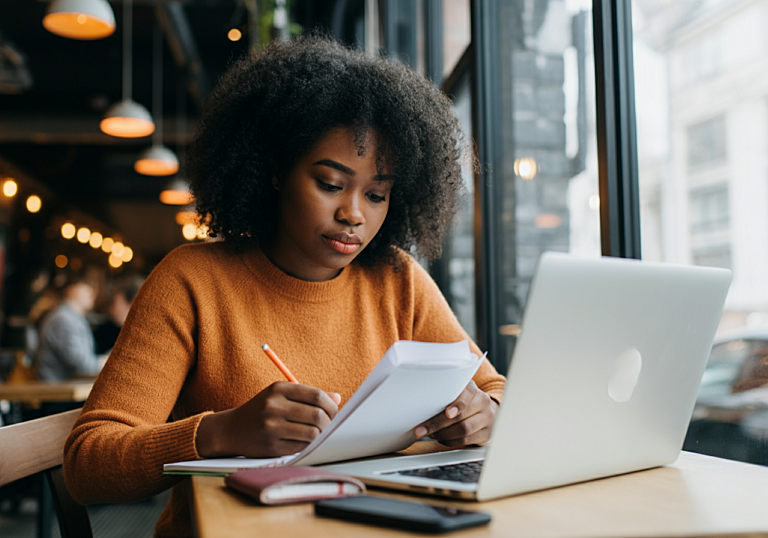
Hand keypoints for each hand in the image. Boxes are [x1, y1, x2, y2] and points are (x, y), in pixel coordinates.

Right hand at [196, 382, 340, 457]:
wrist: (231, 429)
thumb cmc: (262, 410)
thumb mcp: (281, 396)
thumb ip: (308, 396)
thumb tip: (337, 398)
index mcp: (279, 389)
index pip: (316, 396)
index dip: (331, 405)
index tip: (334, 411)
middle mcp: (274, 406)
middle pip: (317, 415)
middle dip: (329, 422)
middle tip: (329, 425)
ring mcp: (271, 427)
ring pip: (312, 433)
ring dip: (320, 435)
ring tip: (317, 433)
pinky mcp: (271, 445)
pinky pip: (302, 447)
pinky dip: (308, 445)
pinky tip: (304, 441)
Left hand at [413, 381, 497, 447]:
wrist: (486, 412)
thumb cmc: (464, 402)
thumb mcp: (456, 393)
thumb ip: (443, 395)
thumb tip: (419, 406)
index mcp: (473, 389)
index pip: (467, 393)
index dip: (457, 404)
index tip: (447, 413)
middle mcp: (483, 402)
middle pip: (460, 416)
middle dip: (437, 424)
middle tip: (421, 430)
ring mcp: (487, 419)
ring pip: (464, 429)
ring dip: (443, 434)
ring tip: (431, 434)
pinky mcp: (486, 434)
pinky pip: (466, 440)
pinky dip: (450, 441)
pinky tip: (442, 438)